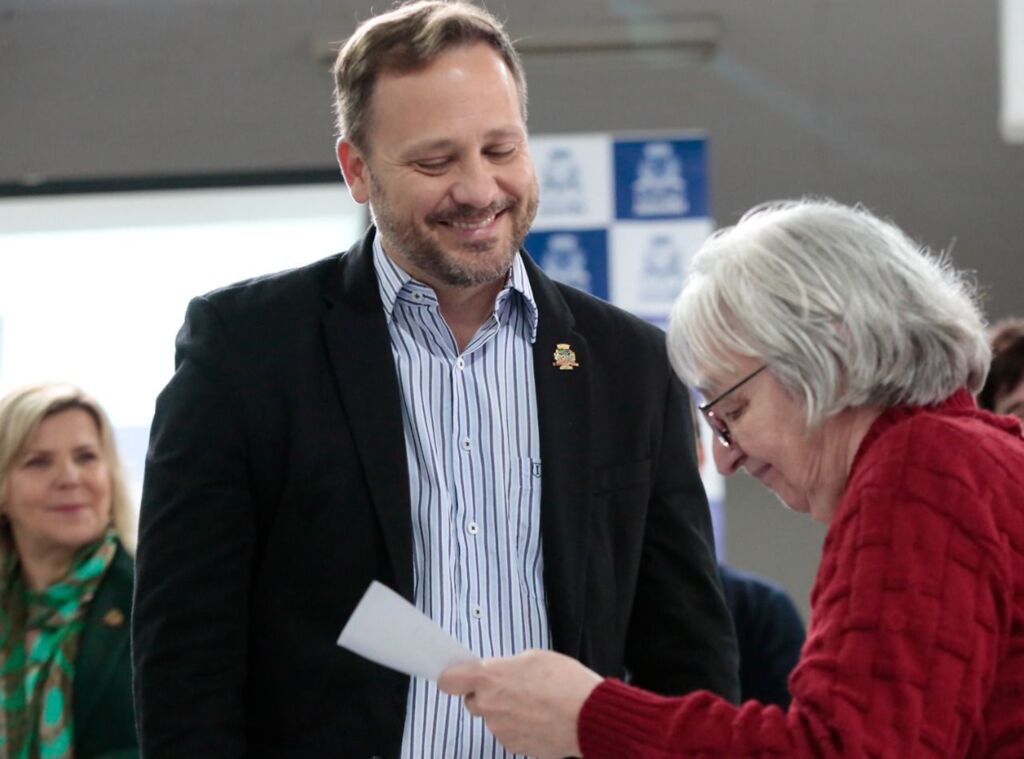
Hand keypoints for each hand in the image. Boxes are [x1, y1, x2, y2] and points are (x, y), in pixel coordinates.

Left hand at [438, 649, 601, 758]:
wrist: (587, 716)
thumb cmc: (564, 681)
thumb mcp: (534, 656)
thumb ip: (508, 666)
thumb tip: (502, 673)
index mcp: (488, 678)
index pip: (449, 681)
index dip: (455, 677)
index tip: (461, 676)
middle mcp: (488, 706)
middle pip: (473, 701)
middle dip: (487, 695)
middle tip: (513, 687)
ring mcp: (500, 729)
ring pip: (494, 718)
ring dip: (507, 711)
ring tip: (536, 703)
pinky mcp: (514, 746)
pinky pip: (509, 733)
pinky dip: (520, 727)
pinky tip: (541, 718)